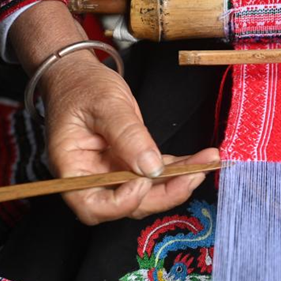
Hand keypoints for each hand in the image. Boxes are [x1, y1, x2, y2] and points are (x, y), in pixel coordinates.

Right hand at [11, 1, 217, 224]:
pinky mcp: (132, 163)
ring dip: (180, 181)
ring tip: (207, 162)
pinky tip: (202, 158)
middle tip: (194, 175)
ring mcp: (113, 172)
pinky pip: (158, 173)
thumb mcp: (105, 104)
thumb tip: (150, 167)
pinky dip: (181, 168)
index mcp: (72, 168)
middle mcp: (92, 177)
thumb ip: (128, 135)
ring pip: (149, 192)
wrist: (79, 74)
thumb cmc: (82, 86)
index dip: (122, 202)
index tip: (144, 180)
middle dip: (165, 194)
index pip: (92, 205)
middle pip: (128, 205)